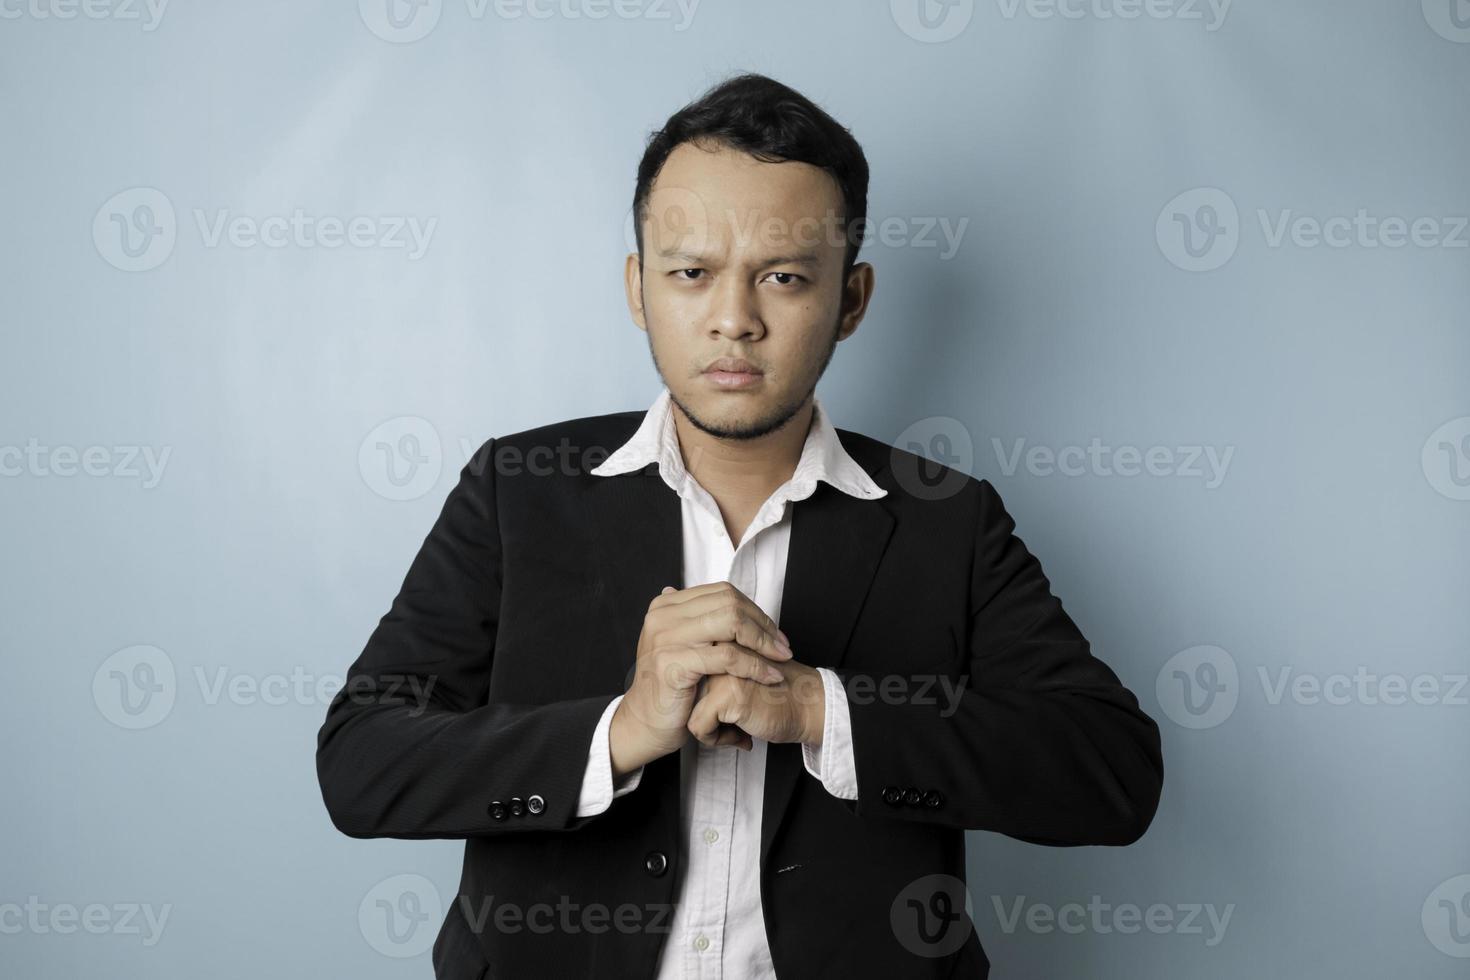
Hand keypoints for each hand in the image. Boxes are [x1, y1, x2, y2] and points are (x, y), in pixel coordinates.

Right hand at [610, 581, 793, 776]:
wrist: (644, 725)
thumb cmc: (669, 689)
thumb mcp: (681, 646)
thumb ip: (698, 621)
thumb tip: (716, 597)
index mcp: (666, 607)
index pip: (723, 593)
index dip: (754, 610)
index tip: (774, 633)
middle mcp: (663, 616)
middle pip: (730, 603)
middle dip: (763, 624)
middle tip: (783, 646)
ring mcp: (666, 638)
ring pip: (731, 624)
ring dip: (763, 642)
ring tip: (781, 659)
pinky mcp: (674, 663)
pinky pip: (727, 657)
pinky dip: (755, 665)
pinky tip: (769, 676)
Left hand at [686, 658, 826, 749]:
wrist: (809, 706)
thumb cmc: (778, 695)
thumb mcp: (739, 674)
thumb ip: (713, 672)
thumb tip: (682, 683)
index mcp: (718, 641)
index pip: (687, 678)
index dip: (702, 702)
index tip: (723, 711)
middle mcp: (716, 651)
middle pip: (686, 694)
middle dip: (704, 715)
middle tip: (733, 722)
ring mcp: (721, 671)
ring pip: (688, 710)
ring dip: (710, 728)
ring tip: (737, 729)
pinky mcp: (727, 694)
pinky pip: (698, 726)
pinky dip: (715, 739)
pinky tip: (741, 736)